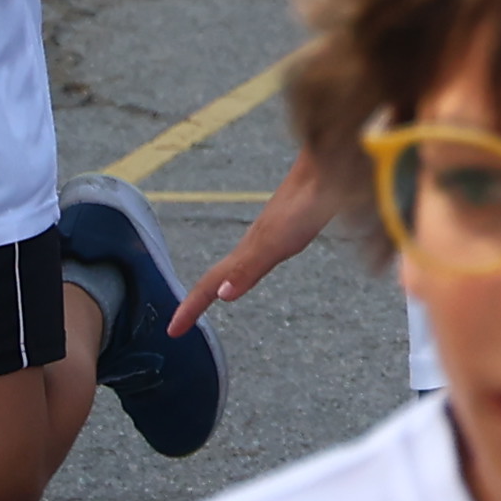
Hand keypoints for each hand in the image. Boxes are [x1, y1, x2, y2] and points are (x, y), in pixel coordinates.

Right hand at [170, 149, 337, 335]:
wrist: (327, 169)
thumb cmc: (305, 204)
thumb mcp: (278, 241)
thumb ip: (250, 267)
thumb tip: (222, 296)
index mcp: (247, 251)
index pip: (211, 284)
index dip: (191, 307)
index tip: (173, 331)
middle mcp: (253, 243)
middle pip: (217, 275)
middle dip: (199, 298)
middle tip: (183, 321)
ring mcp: (269, 234)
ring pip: (236, 264)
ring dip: (221, 283)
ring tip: (214, 297)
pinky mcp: (287, 226)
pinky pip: (255, 256)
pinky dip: (244, 269)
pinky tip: (255, 266)